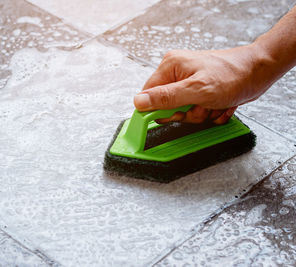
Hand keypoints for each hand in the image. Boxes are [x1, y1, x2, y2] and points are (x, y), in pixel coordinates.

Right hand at [134, 45, 272, 123]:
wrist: (260, 71)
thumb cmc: (233, 75)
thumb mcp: (196, 90)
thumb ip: (165, 98)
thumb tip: (138, 102)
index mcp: (170, 66)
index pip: (149, 94)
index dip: (158, 109)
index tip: (173, 115)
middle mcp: (177, 72)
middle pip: (167, 106)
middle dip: (186, 112)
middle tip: (200, 106)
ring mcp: (189, 81)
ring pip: (183, 111)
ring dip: (201, 114)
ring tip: (214, 104)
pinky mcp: (200, 90)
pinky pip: (197, 110)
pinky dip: (209, 112)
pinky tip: (220, 104)